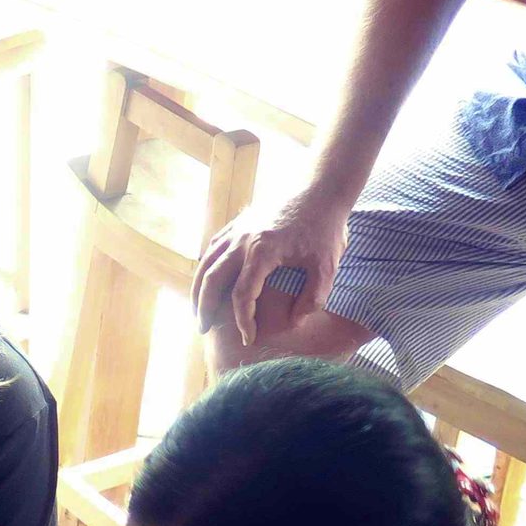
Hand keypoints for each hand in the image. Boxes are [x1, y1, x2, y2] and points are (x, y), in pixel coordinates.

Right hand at [193, 185, 351, 343]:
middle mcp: (242, 241)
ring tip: (198, 310)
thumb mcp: (328, 265)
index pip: (243, 296)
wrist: (322, 186)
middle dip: (205, 308)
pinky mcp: (238, 223)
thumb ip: (313, 297)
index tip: (248, 338)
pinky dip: (206, 268)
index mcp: (263, 252)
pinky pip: (213, 249)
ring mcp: (237, 230)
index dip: (243, 321)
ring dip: (198, 290)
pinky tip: (206, 282)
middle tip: (204, 329)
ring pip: (206, 264)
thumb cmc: (326, 226)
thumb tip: (293, 321)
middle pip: (212, 280)